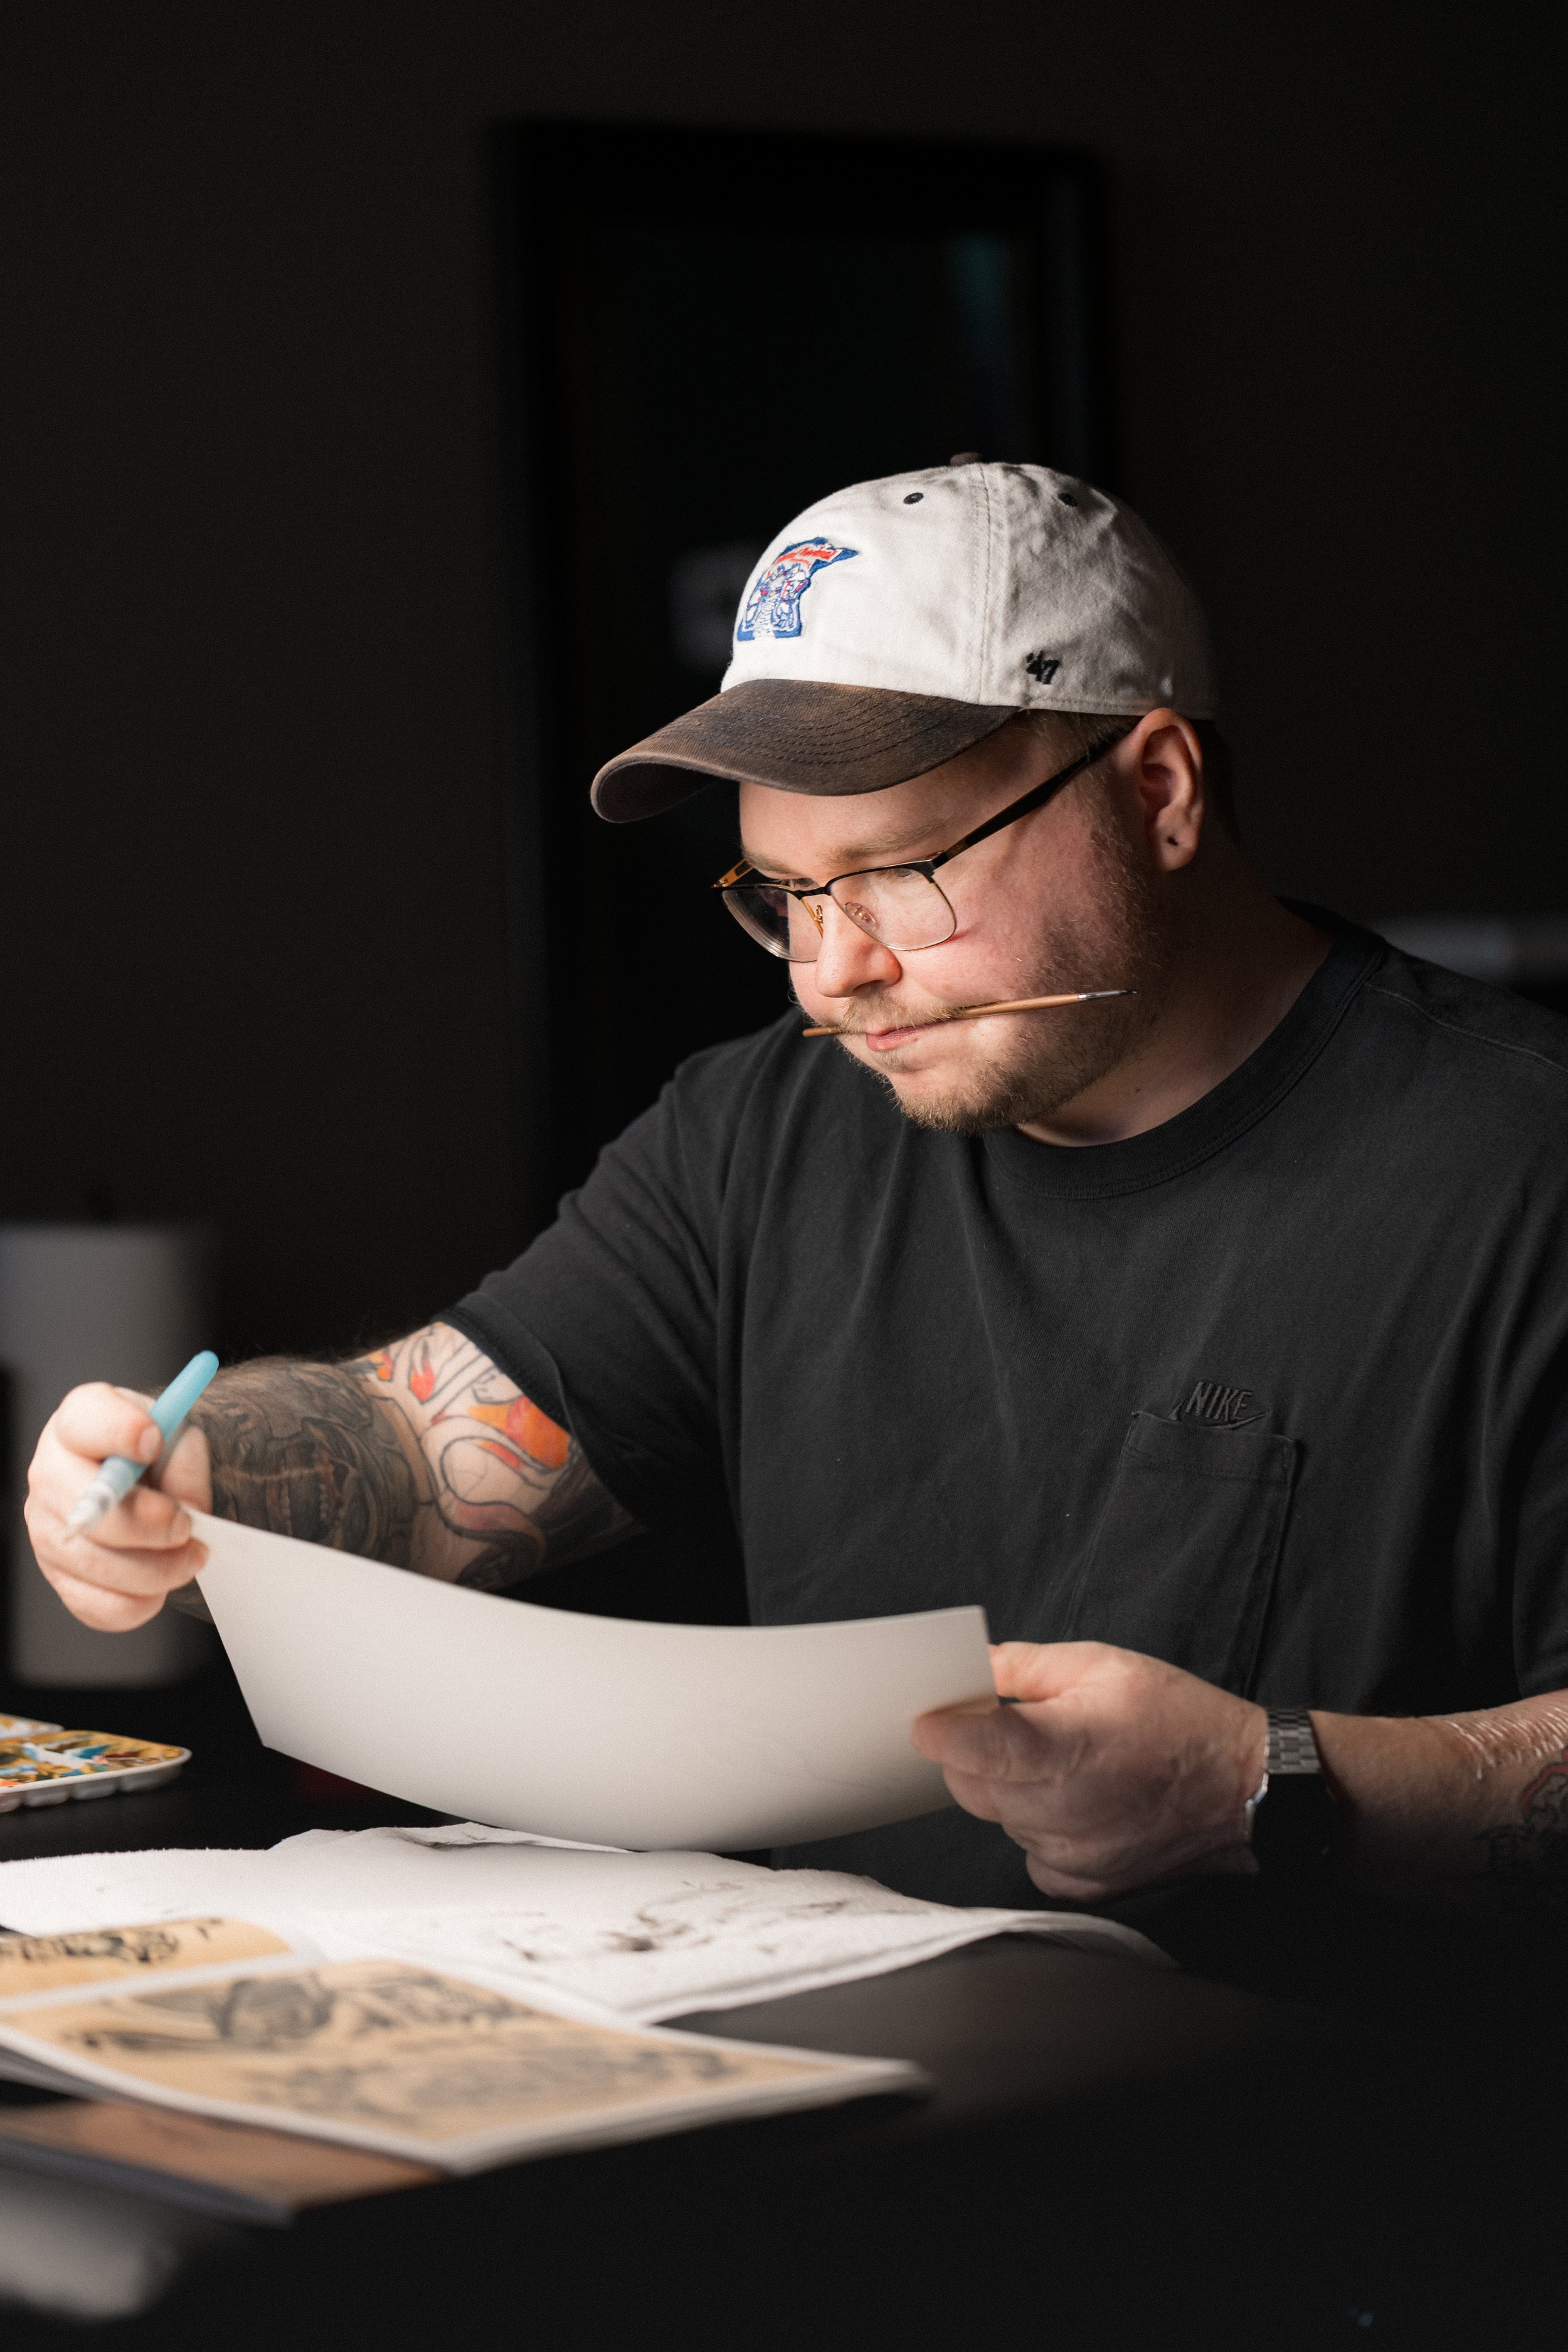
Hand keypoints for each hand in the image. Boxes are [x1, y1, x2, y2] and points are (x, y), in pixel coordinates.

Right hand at [24, 1384, 212, 1631]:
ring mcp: (46, 1528)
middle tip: (187, 1526)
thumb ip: (186, 1460)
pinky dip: (139, 1602)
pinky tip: (160, 1585)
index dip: (120, 1431)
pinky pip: (97, 1605)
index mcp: (78, 1421)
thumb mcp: (180, 1437)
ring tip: (190, 1557)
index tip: (154, 1442)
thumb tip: (184, 1507)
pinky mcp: (58, 1575)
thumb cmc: (158, 1456)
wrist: (144, 1485)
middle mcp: (50, 1472)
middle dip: (148, 1525)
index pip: (86, 1420)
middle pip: (89, 1505)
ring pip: (96, 1563)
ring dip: (156, 1570)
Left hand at [911, 1641, 1267, 1900]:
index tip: (924, 1723)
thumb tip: (972, 1669)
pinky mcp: (1084, 1883)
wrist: (1243, 1786)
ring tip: (1060, 1763)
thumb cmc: (1179, 1718)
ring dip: (1008, 1791)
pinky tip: (1074, 1802)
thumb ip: (1026, 1666)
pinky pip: (1029, 1853)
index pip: (978, 1750)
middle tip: (1002, 1729)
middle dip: (971, 1757)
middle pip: (971, 1789)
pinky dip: (1036, 1827)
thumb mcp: (1102, 1664)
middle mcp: (1065, 1810)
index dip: (943, 1735)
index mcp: (1068, 1748)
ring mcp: (1074, 1854)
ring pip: (999, 1820)